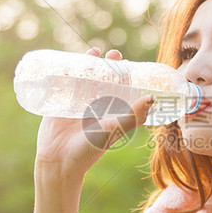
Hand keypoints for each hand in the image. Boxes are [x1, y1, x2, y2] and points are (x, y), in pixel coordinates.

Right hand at [34, 47, 154, 176]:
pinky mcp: (59, 102)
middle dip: (107, 66)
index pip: (120, 89)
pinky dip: (67, 70)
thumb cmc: (90, 148)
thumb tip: (152, 98)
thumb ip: (133, 116)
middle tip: (112, 55)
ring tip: (94, 51)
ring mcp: (76, 103)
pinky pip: (64, 83)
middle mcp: (95, 106)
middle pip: (103, 80)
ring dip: (89, 64)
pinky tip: (69, 60)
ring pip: (84, 78)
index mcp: (110, 112)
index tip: (128, 63)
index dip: (125, 75)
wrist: (59, 161)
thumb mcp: (115, 129)